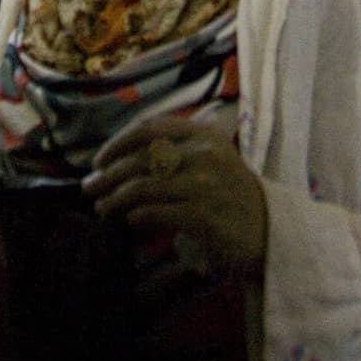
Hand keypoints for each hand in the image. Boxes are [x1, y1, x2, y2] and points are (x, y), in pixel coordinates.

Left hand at [81, 116, 267, 281]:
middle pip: (139, 158)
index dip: (118, 143)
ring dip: (114, 198)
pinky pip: (154, 213)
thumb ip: (176, 151)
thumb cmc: (232, 194)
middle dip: (107, 174)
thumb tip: (123, 159)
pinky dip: (135, 216)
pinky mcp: (202, 216)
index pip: (149, 128)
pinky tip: (129, 221)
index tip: (99, 160)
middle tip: (88, 187)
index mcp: (204, 133)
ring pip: (142, 186)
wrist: (272, 232)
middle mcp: (203, 153)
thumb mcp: (212, 158)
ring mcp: (203, 184)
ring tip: (101, 208)